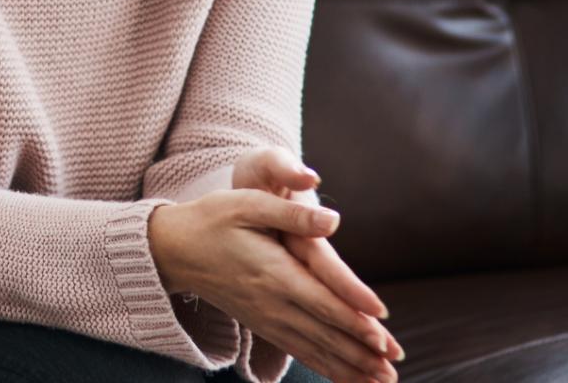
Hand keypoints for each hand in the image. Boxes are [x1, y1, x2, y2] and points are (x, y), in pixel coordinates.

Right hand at [232, 148, 404, 365]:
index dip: (352, 317)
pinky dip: (325, 367)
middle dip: (361, 351)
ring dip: (349, 366)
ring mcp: (266, 317)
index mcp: (272, 272)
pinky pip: (298, 351)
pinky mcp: (261, 324)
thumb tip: (334, 220)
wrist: (173, 250)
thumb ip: (292, 215)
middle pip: (324, 332)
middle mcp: (271, 302)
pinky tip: (347, 377)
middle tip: (394, 365)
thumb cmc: (212, 220)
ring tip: (382, 380)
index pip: (320, 301)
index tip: (382, 331)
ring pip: (314, 348)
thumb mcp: (247, 204)